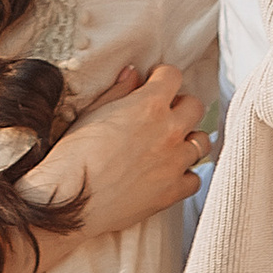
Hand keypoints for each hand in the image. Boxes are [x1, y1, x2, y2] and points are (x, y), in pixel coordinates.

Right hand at [27, 62, 206, 245]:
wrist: (70, 198)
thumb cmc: (75, 154)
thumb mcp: (92, 112)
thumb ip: (119, 91)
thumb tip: (132, 74)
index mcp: (149, 105)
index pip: (173, 76)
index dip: (162, 77)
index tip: (154, 83)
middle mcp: (169, 131)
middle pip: (195, 106)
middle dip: (180, 105)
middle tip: (164, 113)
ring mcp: (174, 162)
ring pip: (202, 141)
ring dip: (188, 138)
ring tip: (170, 144)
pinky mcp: (172, 191)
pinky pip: (194, 179)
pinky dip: (185, 174)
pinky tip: (169, 173)